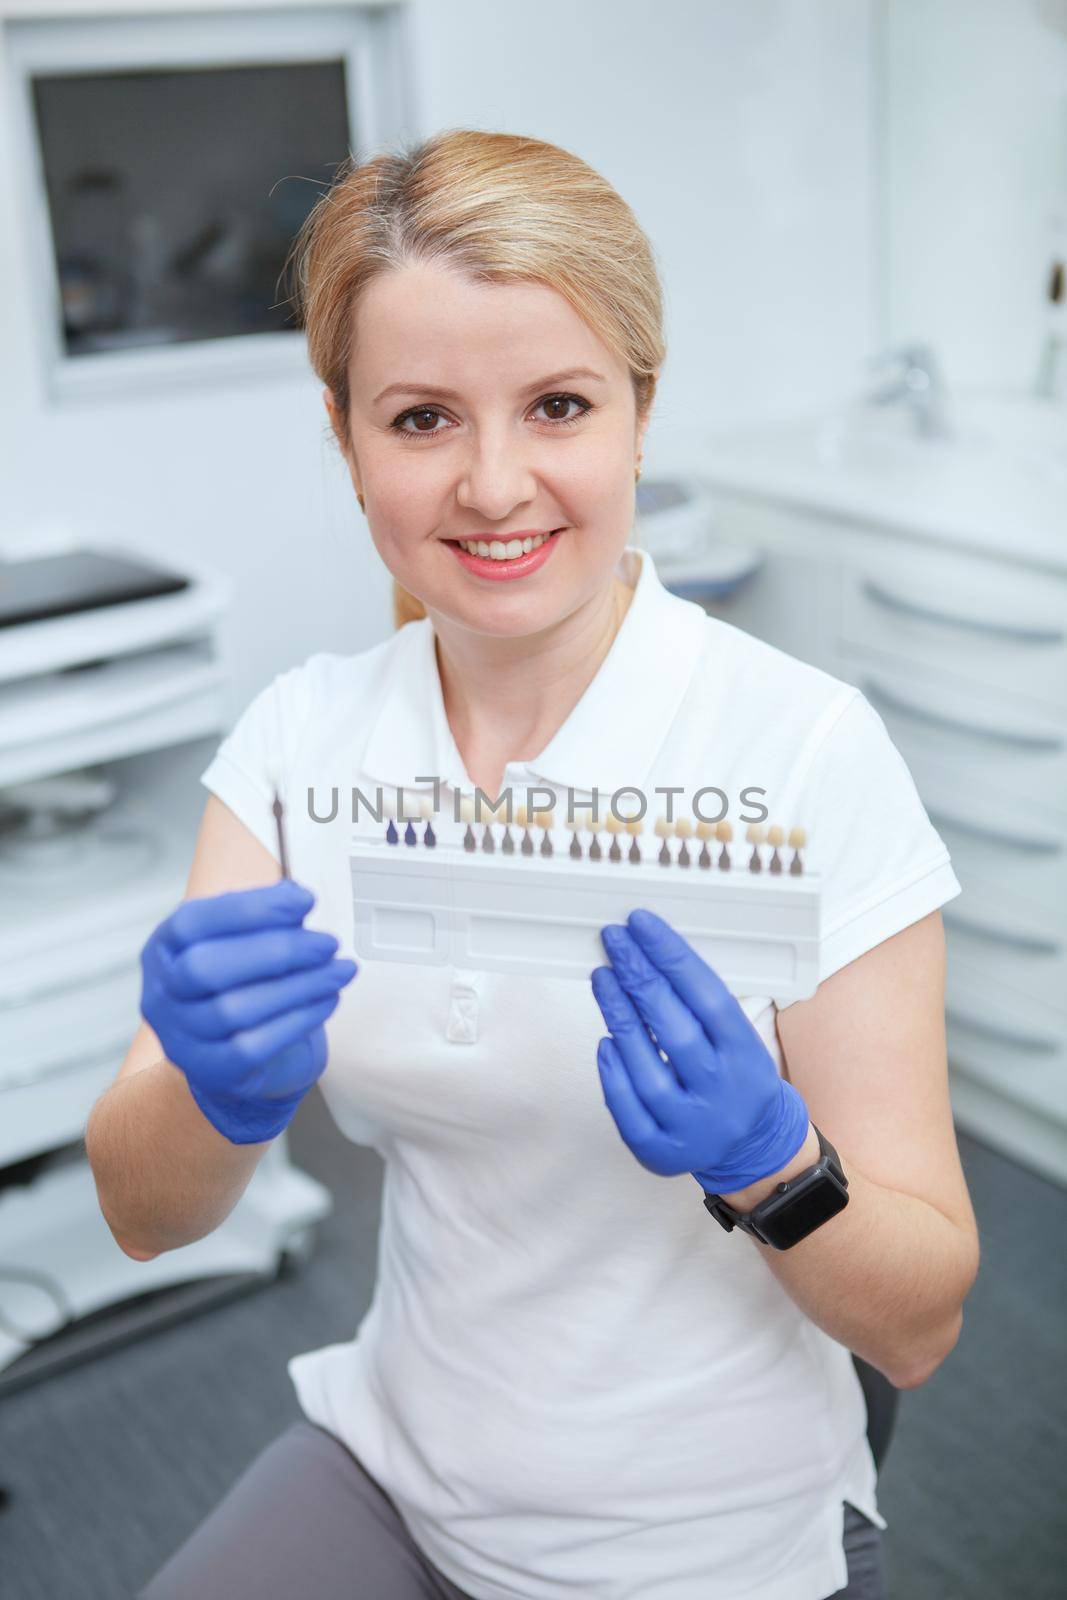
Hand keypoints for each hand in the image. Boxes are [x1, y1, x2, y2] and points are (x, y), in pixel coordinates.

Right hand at [140, 878, 357, 1144]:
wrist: (229, 1051)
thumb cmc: (240, 982)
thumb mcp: (246, 939)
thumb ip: (267, 914)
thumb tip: (296, 897)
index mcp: (164, 947)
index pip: (193, 922)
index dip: (250, 909)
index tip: (305, 901)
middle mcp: (161, 993)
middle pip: (206, 969)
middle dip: (276, 951)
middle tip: (326, 943)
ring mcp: (180, 1037)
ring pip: (234, 1011)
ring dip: (299, 986)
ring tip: (339, 970)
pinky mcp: (211, 1070)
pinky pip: (253, 1047)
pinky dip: (298, 1020)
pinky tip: (327, 1000)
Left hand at [590, 908, 809, 1191]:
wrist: (754, 1146)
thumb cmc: (737, 1077)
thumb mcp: (739, 1038)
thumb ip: (701, 1004)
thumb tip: (651, 952)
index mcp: (747, 1059)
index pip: (707, 998)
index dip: (671, 956)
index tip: (642, 925)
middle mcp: (721, 1095)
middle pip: (674, 1029)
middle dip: (639, 977)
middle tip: (616, 941)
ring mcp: (691, 1128)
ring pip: (646, 1069)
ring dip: (619, 1015)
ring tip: (603, 977)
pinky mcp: (660, 1152)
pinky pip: (627, 1108)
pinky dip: (612, 1071)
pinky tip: (605, 1039)